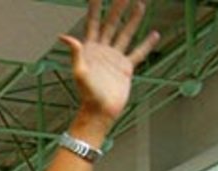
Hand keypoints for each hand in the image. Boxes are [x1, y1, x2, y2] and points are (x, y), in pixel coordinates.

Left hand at [60, 0, 159, 130]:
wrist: (100, 112)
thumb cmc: (87, 95)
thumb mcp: (79, 72)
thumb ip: (75, 53)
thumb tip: (64, 36)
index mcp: (90, 49)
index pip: (92, 22)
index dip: (95, 7)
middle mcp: (103, 50)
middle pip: (111, 23)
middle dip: (118, 7)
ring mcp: (115, 58)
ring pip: (126, 33)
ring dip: (133, 19)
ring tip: (140, 4)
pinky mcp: (125, 68)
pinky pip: (138, 53)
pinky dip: (147, 44)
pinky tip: (154, 34)